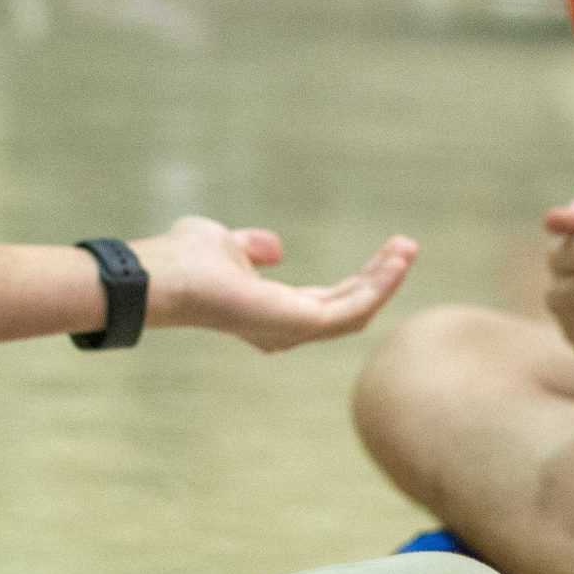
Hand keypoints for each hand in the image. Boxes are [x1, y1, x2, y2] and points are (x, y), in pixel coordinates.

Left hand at [136, 216, 417, 351]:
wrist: (164, 276)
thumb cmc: (184, 261)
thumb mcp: (227, 244)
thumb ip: (253, 247)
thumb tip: (277, 249)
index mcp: (273, 312)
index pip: (328, 299)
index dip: (360, 277)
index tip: (388, 249)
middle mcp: (287, 329)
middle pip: (349, 306)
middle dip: (380, 277)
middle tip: (408, 246)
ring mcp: (295, 330)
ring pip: (357, 309)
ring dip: (386, 279)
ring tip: (408, 248)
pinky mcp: (303, 324)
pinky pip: (354, 309)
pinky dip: (379, 285)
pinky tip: (395, 262)